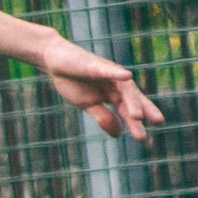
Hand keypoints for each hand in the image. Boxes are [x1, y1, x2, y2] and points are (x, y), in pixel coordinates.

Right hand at [37, 39, 161, 139]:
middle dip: (140, 114)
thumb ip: (103, 117)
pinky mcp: (94, 64)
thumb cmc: (73, 81)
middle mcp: (115, 82)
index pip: (130, 107)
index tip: (143, 137)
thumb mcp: (88, 104)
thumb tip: (119, 134)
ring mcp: (107, 72)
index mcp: (114, 93)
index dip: (138, 120)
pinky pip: (107, 69)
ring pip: (124, 87)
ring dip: (132, 100)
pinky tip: (126, 76)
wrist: (55, 60)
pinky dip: (116, 73)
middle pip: (131, 98)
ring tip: (137, 115)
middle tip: (142, 134)